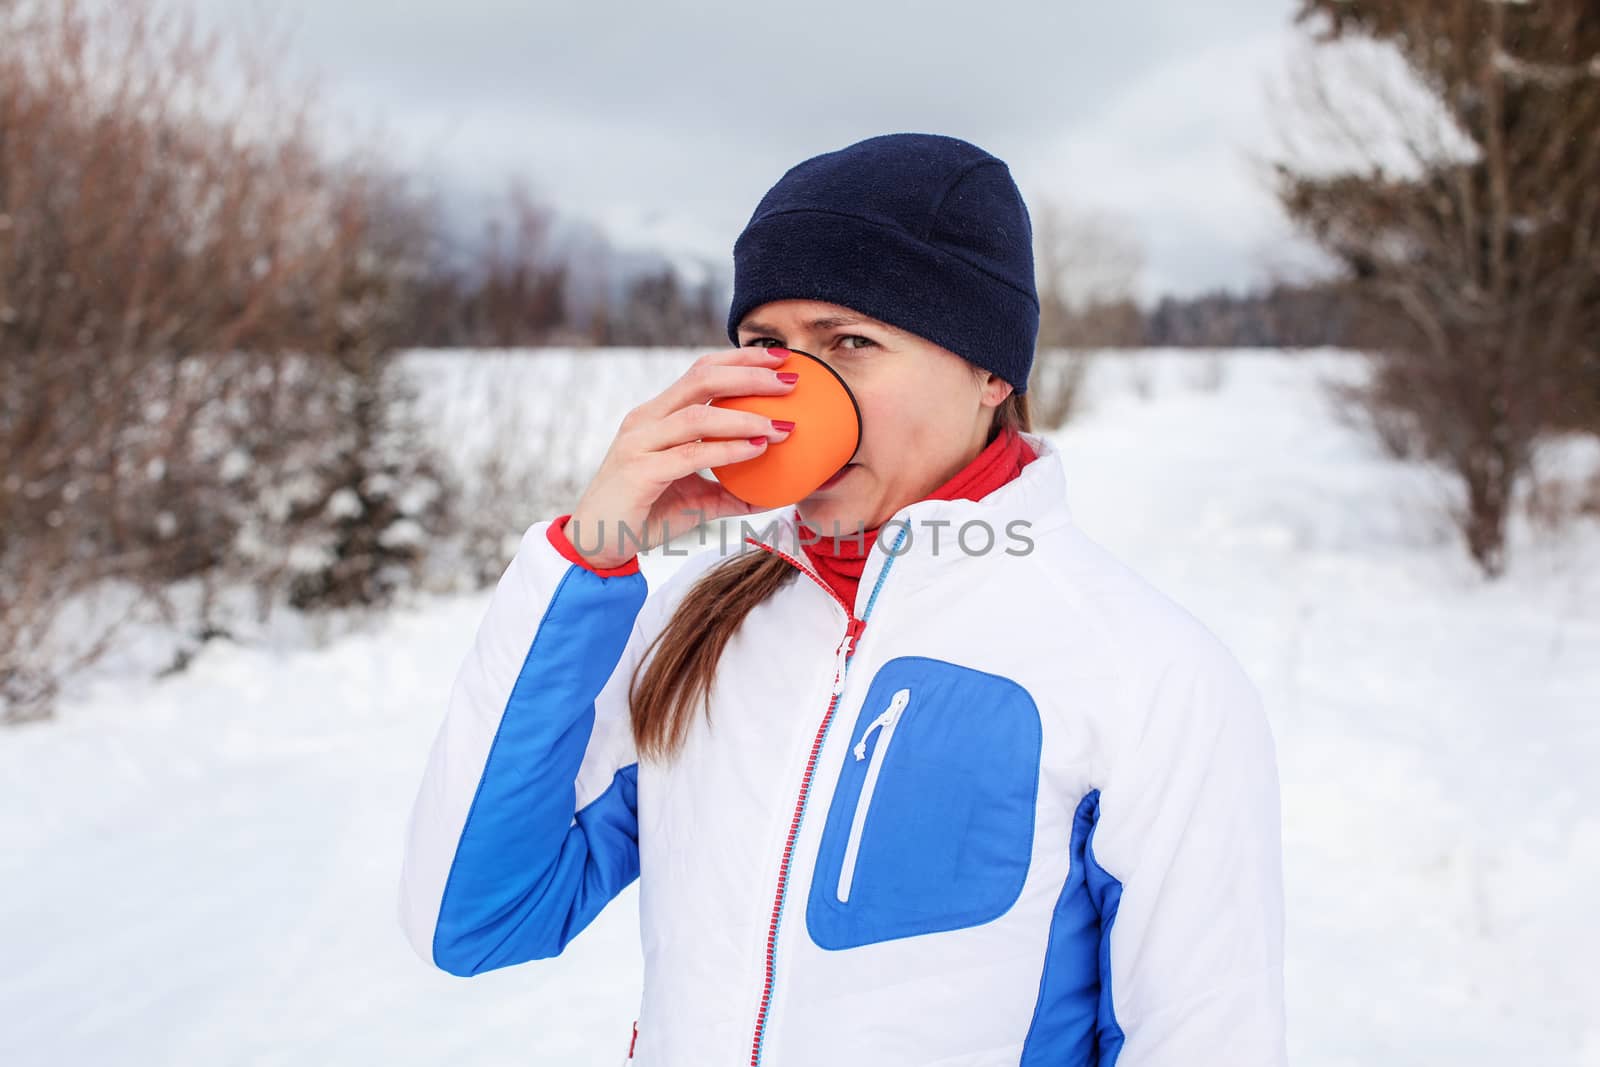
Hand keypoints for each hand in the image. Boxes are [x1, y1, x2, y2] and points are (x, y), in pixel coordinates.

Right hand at [566, 347, 796, 568]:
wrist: (597, 545)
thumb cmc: (643, 515)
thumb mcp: (695, 498)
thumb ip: (731, 491)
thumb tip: (775, 494)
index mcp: (657, 416)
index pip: (701, 371)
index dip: (741, 359)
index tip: (781, 358)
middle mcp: (647, 421)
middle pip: (701, 378)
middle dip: (749, 374)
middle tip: (790, 380)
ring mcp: (640, 444)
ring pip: (698, 416)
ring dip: (745, 417)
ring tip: (782, 426)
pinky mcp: (640, 472)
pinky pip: (691, 455)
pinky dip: (728, 450)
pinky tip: (757, 449)